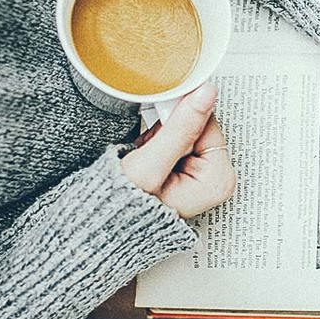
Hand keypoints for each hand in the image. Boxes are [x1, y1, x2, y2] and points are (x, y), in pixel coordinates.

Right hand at [120, 84, 235, 217]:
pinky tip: (147, 157)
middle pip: (199, 126)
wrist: (101, 224)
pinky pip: (177, 138)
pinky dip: (158, 141)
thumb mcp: (149, 166)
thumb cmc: (123, 209)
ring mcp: (202, 174)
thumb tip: (206, 94)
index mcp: (218, 181)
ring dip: (161, 136)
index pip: (209, 124)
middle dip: (170, 131)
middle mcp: (215, 179)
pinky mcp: (187, 169)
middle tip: (151, 151)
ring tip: (146, 157)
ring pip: (186, 129)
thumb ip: (180, 129)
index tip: (162, 124)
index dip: (181, 120)